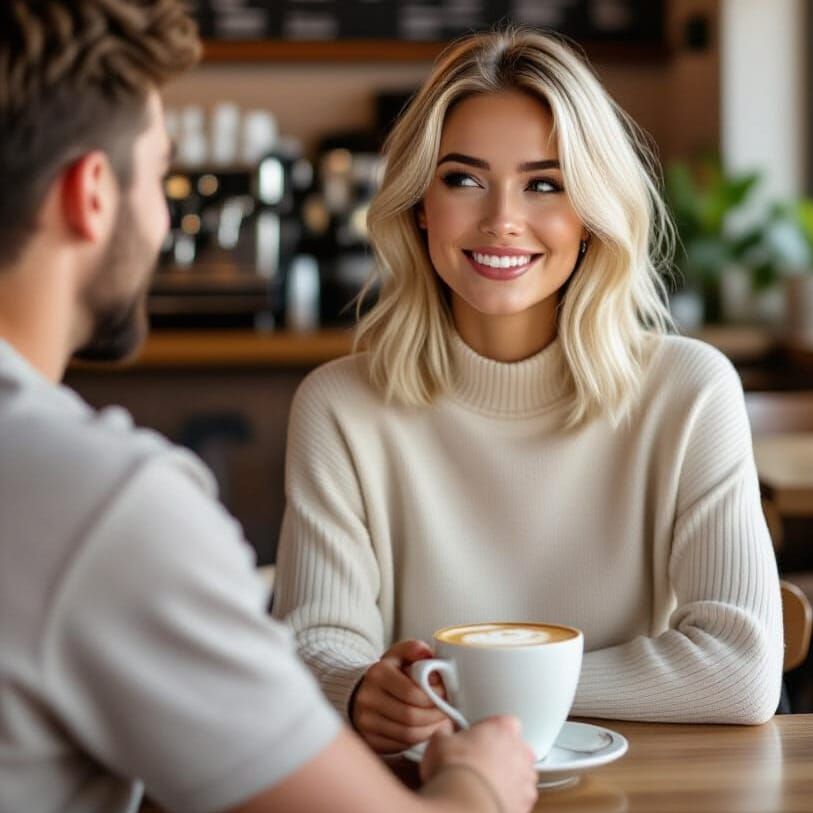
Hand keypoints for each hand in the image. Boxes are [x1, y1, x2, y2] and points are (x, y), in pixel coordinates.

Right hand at [350, 639, 453, 753]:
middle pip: (411, 717)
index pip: (412, 693)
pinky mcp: (370, 740)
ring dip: (430, 731)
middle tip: (448, 712)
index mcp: (378, 674)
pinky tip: (427, 730)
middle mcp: (368, 699)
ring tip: (442, 722)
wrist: (363, 691)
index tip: (446, 695)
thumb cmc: (388, 673)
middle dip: (435, 716)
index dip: (434, 697)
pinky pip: (401, 746)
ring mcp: (366, 722)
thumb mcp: (399, 654)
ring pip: (407, 735)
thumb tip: (427, 653)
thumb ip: (414, 649)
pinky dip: (418, 740)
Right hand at [421, 716, 537, 812]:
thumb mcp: (440, 741)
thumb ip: (447, 732)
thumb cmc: (456, 772)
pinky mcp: (526, 803)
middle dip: (501, 754)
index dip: (490, 730)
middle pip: (516, 748)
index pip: (504, 722)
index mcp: (503, 728)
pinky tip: (490, 798)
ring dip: (508, 777)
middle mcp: (520, 751)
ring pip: (521, 774)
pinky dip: (509, 798)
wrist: (463, 805)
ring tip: (484, 784)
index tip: (477, 738)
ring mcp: (525, 778)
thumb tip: (444, 733)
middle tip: (479, 761)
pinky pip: (520, 797)